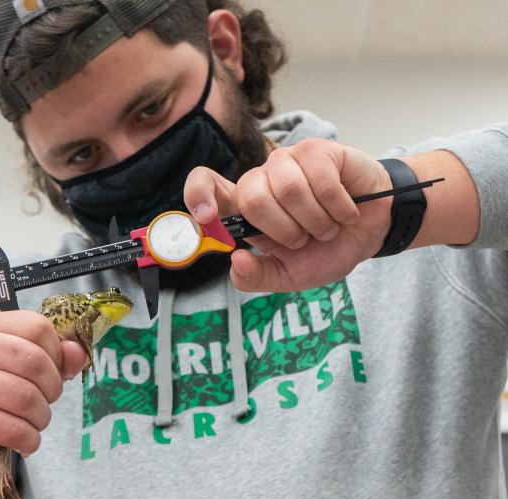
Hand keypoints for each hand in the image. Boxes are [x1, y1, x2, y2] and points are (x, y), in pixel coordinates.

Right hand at [0, 311, 85, 496]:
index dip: (57, 354)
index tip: (53, 373)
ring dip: (42, 418)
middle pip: (35, 362)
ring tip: (34, 423)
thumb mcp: (15, 367)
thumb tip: (78, 353)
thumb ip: (53, 357)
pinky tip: (25, 442)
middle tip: (45, 403)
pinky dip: (30, 440)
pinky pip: (15, 430)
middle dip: (52, 389)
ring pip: (27, 398)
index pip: (39, 327)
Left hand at [184, 138, 392, 291]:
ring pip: (289, 190)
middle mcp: (261, 181)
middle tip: (305, 238)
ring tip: (327, 225)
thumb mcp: (289, 276)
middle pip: (252, 198)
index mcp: (246, 210)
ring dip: (316, 221)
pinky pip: (321, 180)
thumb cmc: (327, 250)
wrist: (371, 234)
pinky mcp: (317, 151)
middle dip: (285, 230)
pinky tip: (346, 211)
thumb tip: (235, 259)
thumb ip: (257, 276)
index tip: (206, 215)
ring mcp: (288, 162)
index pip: (207, 186)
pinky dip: (339, 207)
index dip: (198, 194)